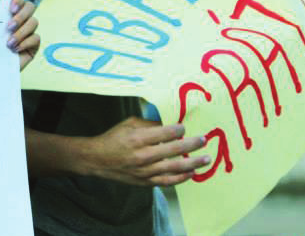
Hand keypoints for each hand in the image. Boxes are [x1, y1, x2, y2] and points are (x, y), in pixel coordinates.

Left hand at [7, 0, 39, 70]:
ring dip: (21, 32)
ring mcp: (29, 31)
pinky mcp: (33, 45)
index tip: (10, 8)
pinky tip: (15, 49)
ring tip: (8, 42)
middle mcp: (20, 18)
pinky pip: (36, 38)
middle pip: (30, 6)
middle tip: (9, 26)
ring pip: (34, 22)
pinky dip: (26, 42)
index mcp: (8, 10)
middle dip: (21, 16)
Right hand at [78, 116, 210, 186]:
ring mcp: (145, 171)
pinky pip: (168, 181)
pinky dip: (182, 178)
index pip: (165, 133)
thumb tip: (169, 125)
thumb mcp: (128, 124)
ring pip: (175, 168)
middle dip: (192, 144)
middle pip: (174, 150)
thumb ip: (149, 124)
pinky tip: (192, 172)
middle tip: (203, 139)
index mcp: (137, 138)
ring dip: (193, 163)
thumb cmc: (114, 138)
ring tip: (206, 159)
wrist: (98, 159)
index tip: (184, 127)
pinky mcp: (145, 181)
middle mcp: (142, 156)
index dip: (178, 129)